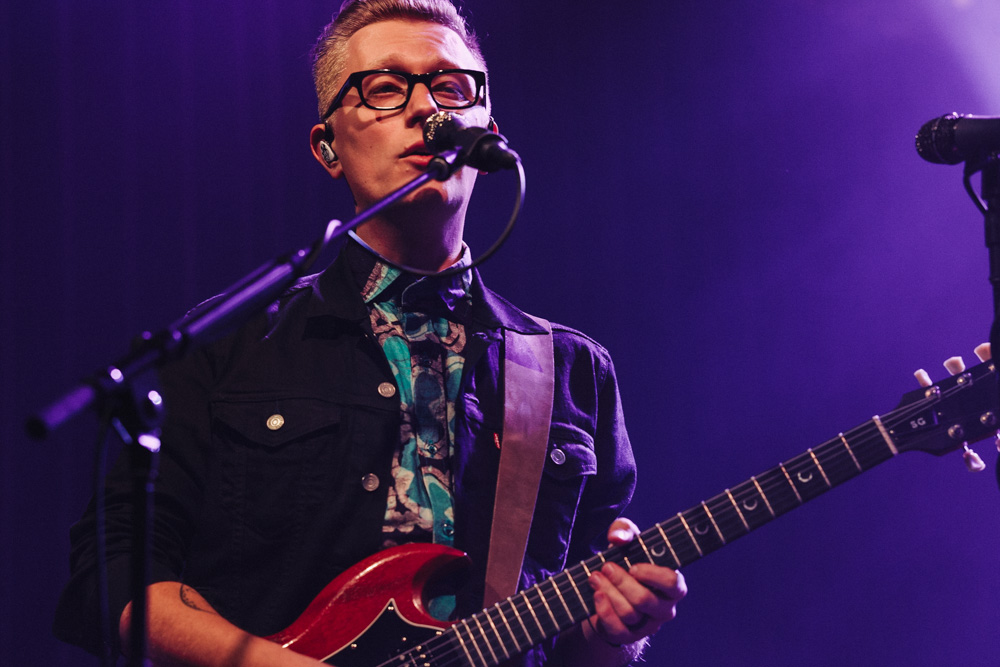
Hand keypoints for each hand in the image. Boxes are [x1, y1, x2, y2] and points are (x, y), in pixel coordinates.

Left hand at [585, 517, 686, 645]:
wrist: (608, 591)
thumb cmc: (624, 561)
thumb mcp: (626, 541)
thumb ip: (624, 530)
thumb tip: (618, 538)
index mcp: (672, 585)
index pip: (673, 583)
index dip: (653, 576)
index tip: (633, 566)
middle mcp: (664, 608)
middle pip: (645, 600)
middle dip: (621, 582)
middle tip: (606, 567)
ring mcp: (647, 625)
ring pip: (629, 613)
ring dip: (609, 592)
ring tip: (595, 577)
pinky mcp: (628, 636)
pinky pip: (617, 629)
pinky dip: (604, 611)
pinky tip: (596, 595)